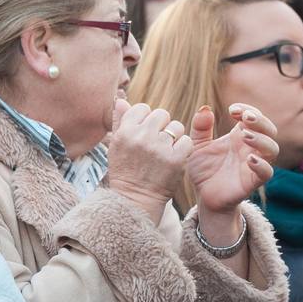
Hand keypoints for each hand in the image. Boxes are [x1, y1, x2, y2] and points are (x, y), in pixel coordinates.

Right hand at [105, 100, 192, 222]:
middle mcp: (141, 137)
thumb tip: (121, 100)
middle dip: (162, 126)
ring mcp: (158, 147)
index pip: (142, 108)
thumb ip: (120, 122)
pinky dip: (183, 149)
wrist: (134, 200)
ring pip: (176, 127)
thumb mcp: (116, 146)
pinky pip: (186, 141)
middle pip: (162, 114)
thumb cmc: (125, 171)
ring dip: (174, 137)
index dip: (146, 118)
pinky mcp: (175, 159)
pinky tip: (174, 158)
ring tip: (164, 151)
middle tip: (157, 143)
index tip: (145, 132)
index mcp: (125, 132)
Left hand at [187, 104, 276, 216]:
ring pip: (272, 149)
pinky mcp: (253, 181)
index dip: (247, 110)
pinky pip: (266, 172)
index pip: (253, 117)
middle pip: (269, 130)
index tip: (232, 109)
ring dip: (261, 139)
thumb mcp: (197, 146)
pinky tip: (250, 159)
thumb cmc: (203, 169)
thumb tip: (204, 108)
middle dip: (260, 121)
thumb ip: (200, 128)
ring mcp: (254, 164)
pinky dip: (262, 165)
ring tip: (245, 136)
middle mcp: (250, 148)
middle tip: (245, 117)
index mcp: (239, 137)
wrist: (203, 196)